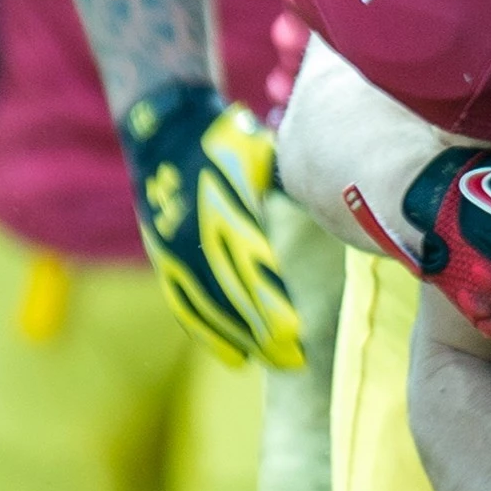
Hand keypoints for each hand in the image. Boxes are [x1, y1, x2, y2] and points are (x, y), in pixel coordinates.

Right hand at [120, 83, 304, 368]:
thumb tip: (329, 203)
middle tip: (291, 357)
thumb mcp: (255, 154)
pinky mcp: (163, 258)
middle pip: (229, 293)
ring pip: (207, 304)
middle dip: (259, 329)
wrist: (162, 130)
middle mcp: (194, 234)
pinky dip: (207, 332)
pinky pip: (184, 302)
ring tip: (267, 360)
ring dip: (238, 336)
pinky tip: (232, 356)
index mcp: (220, 209)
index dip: (269, 301)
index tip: (293, 330)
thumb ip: (281, 184)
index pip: (248, 266)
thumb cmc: (223, 139)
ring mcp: (174, 249)